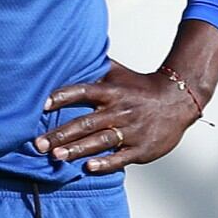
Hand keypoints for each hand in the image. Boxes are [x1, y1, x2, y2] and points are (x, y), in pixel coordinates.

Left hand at [33, 61, 202, 174]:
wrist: (179, 100)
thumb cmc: (142, 88)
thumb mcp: (117, 73)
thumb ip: (93, 66)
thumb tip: (68, 50)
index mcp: (111, 92)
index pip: (83, 92)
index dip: (62, 97)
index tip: (42, 104)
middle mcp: (119, 111)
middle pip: (86, 122)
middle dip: (60, 133)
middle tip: (38, 143)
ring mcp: (131, 131)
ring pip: (100, 141)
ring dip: (77, 149)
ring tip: (56, 156)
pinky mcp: (141, 148)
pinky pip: (121, 157)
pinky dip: (105, 163)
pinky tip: (88, 167)